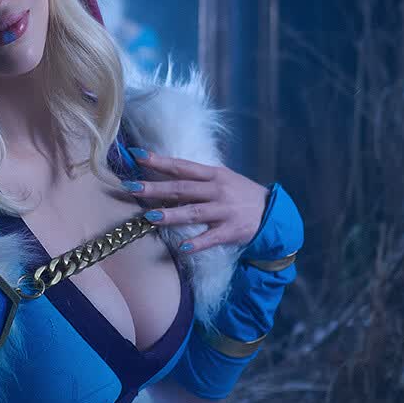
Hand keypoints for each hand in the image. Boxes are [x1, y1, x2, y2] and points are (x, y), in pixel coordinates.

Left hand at [118, 152, 269, 254]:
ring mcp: (224, 211)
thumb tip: (166, 169)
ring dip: (171, 215)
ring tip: (150, 217)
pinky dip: (197, 243)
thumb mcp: (222, 178)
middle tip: (131, 188)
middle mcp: (217, 190)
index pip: (181, 166)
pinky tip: (182, 247)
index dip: (159, 161)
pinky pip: (211, 238)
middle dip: (155, 188)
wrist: (272, 212)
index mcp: (213, 175)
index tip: (137, 155)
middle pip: (182, 188)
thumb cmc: (240, 194)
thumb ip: (197, 176)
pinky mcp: (231, 231)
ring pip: (194, 212)